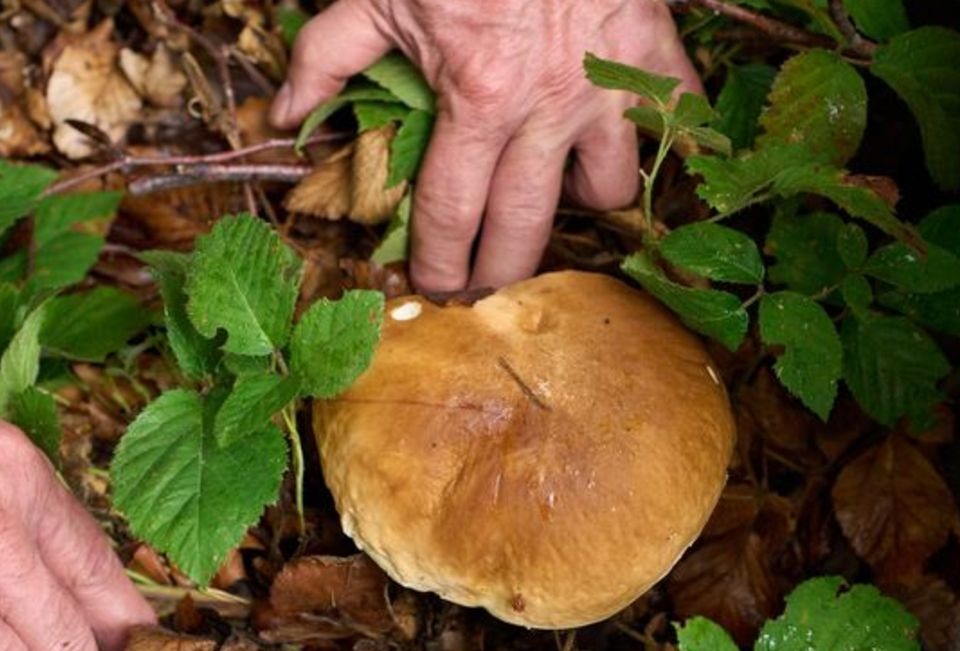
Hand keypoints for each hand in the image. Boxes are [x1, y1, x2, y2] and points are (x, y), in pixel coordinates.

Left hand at [271, 0, 700, 291]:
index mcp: (477, 100)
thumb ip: (327, 57)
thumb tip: (284, 113)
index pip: (453, 213)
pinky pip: (675, 125)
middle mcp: (547, 110)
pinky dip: (658, 142)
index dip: (440, 263)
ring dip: (578, 203)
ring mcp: (607, 87)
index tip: (432, 287)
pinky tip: (629, 144)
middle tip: (485, 286)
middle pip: (527, 229)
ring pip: (608, 189)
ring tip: (553, 195)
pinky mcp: (653, 55)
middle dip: (501, 273)